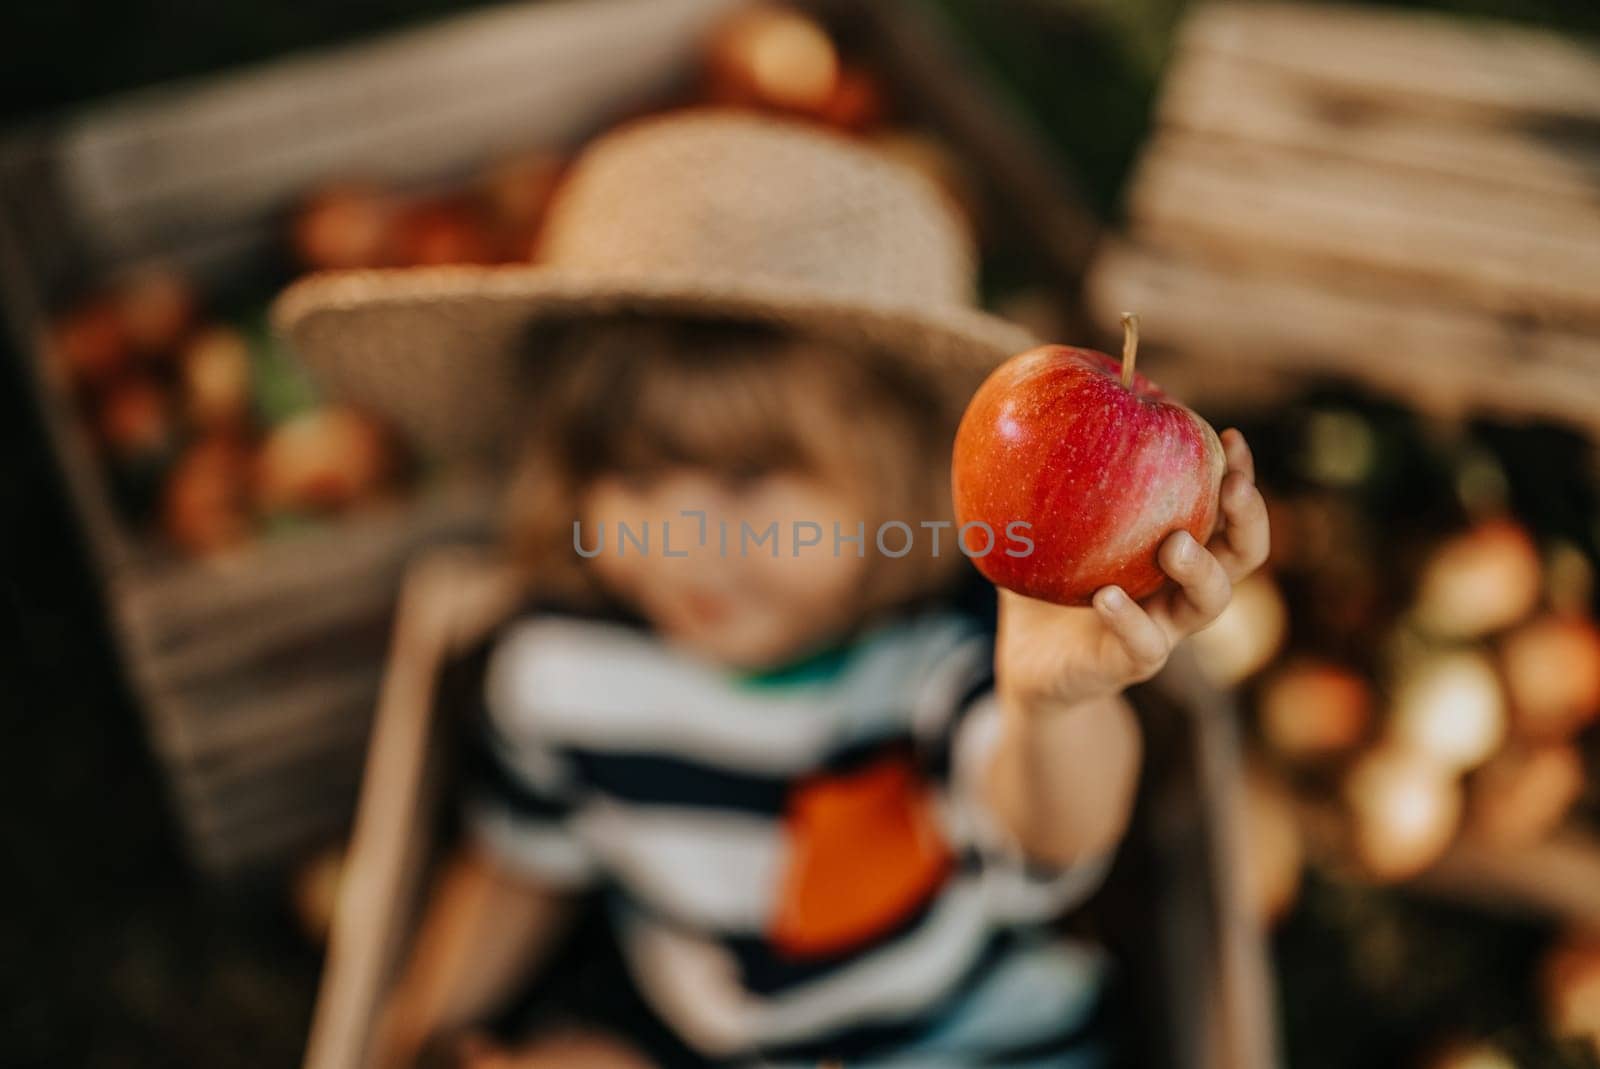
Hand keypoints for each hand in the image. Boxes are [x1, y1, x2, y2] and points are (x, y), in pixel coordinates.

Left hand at [996, 429, 1268, 713]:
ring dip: (1200, 569)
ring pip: (1209, 602)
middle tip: (1232, 485)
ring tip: (1174, 544)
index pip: (1224, 508)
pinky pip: (1145, 645)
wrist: (1030, 665)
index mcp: (1175, 546)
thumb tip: (1027, 413)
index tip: (1229, 438)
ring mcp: (1163, 627)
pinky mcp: (1130, 663)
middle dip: (1248, 517)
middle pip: (1243, 554)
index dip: (1238, 474)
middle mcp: (1181, 586)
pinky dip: (1130, 619)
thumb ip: (1047, 480)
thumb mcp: (1047, 528)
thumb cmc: (1047, 584)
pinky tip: (1108, 596)